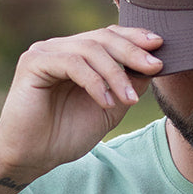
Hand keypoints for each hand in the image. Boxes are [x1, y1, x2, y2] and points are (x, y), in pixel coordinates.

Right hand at [0, 25, 162, 184]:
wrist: (32, 157)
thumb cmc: (66, 135)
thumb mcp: (109, 108)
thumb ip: (128, 85)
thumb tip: (153, 65)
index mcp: (77, 55)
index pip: (109, 36)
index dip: (134, 38)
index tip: (160, 46)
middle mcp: (60, 48)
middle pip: (102, 37)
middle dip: (132, 51)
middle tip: (155, 66)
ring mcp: (45, 52)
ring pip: (89, 49)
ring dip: (115, 73)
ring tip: (129, 99)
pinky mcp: (33, 63)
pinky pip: (71, 63)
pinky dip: (94, 82)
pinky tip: (105, 101)